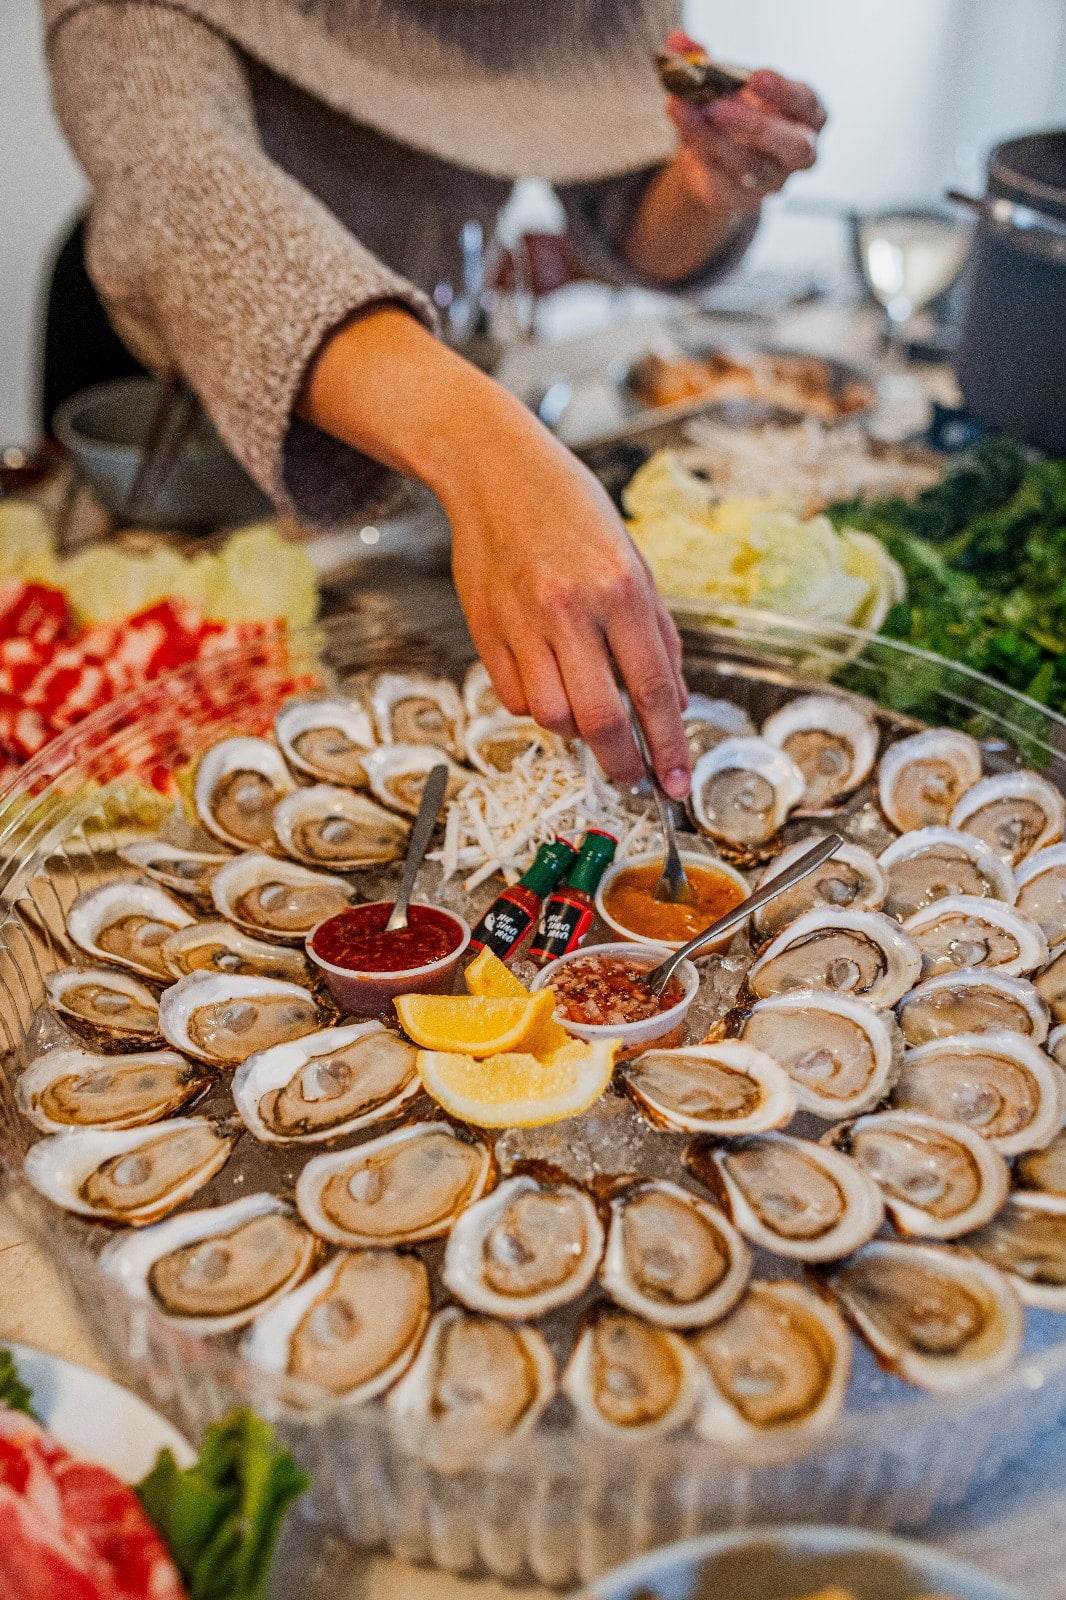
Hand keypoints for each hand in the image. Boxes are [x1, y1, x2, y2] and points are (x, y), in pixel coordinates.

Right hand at [299, 306, 690, 794]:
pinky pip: (514, 697)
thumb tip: (675, 701)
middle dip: (623, 762)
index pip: (654, 687)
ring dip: (575, 730)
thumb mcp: (633, 559)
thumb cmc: (571, 509)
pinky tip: (549, 683)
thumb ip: (658, 633)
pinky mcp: (484, 628)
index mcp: (621, 587)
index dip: (668, 744)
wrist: (493, 468)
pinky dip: (536, 706)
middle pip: (601, 718)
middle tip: (634, 777)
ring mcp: (522, 620)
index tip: (675, 781)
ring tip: (587, 712)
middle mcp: (571, 608)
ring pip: (552, 716)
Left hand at [665, 29, 826, 213]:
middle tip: (718, 106)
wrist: (714, 158)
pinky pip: (723, 179)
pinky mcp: (744, 199)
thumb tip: (679, 43)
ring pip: (751, 165)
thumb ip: (706, 63)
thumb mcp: (725, 84)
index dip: (784, 92)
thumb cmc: (734, 114)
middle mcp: (799, 151)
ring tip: (683, 109)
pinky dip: (699, 151)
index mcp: (807, 115)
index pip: (807, 104)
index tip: (754, 77)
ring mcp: (774, 180)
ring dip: (714, 138)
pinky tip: (683, 126)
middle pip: (795, 147)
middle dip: (758, 125)